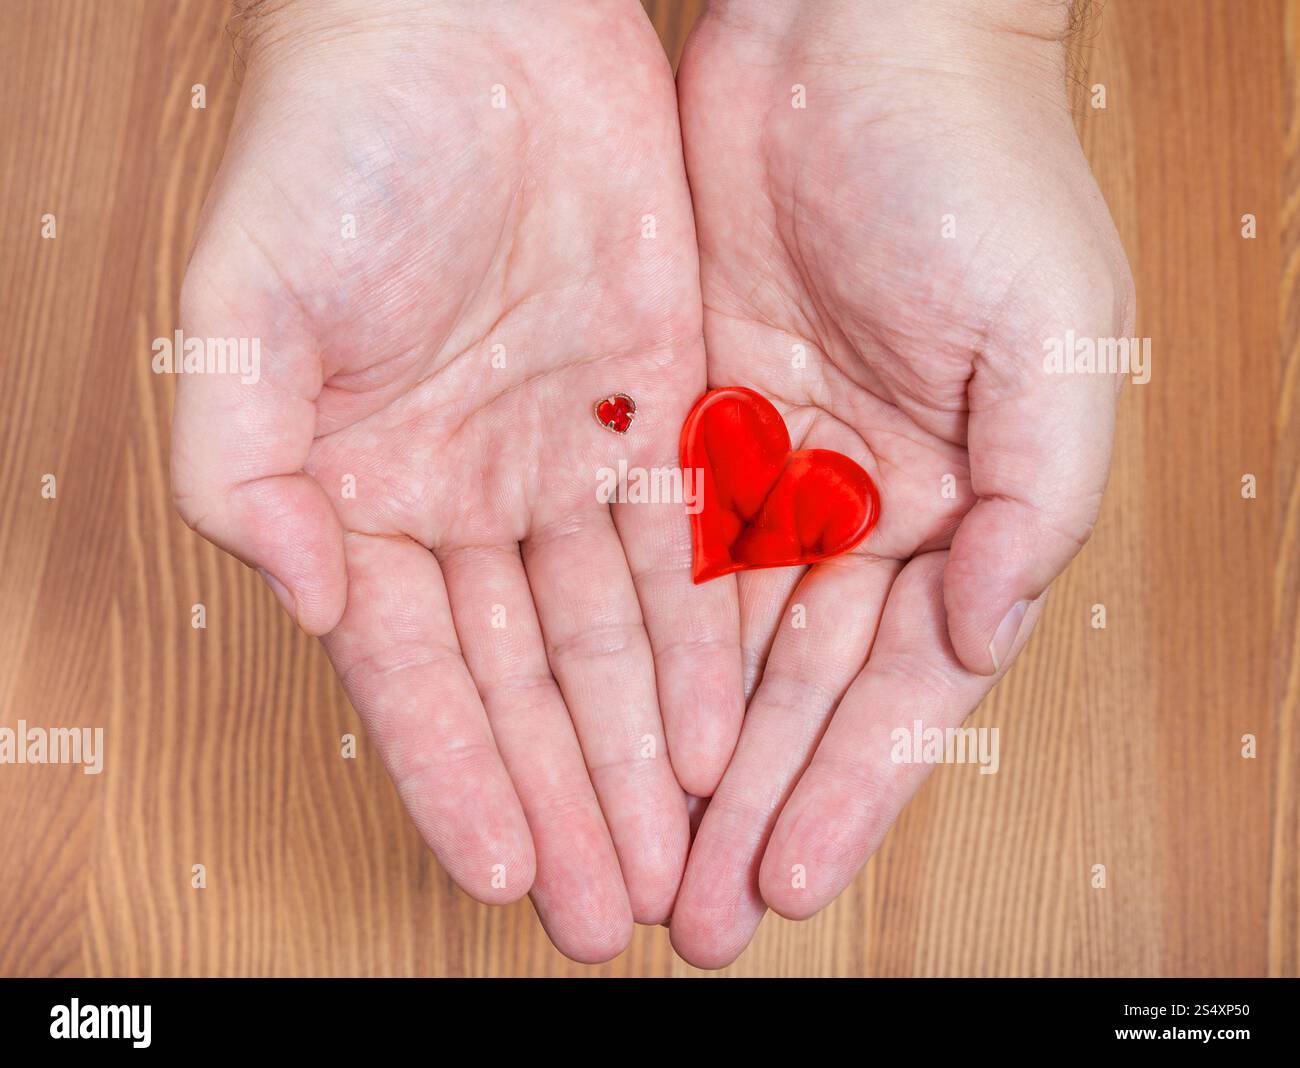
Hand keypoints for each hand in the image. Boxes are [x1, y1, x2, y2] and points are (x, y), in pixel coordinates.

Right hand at [172, 0, 742, 962]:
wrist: (468, 29)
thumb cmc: (335, 151)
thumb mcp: (243, 315)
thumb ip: (239, 470)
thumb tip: (296, 602)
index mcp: (360, 497)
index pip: (416, 677)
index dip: (460, 779)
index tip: (508, 876)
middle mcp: (466, 500)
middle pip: (526, 687)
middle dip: (567, 803)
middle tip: (610, 916)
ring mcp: (564, 466)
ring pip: (610, 646)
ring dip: (638, 757)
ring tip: (672, 861)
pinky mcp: (654, 419)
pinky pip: (682, 557)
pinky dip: (699, 649)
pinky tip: (717, 736)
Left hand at [669, 0, 1133, 965]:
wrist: (852, 37)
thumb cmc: (974, 171)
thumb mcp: (1049, 343)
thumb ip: (1035, 506)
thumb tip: (981, 640)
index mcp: (954, 506)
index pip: (893, 686)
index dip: (841, 791)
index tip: (781, 884)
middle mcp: (857, 505)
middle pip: (792, 691)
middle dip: (744, 805)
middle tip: (686, 914)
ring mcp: (765, 470)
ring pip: (713, 647)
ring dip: (678, 756)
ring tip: (635, 853)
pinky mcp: (683, 421)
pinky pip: (649, 556)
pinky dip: (631, 646)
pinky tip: (602, 725)